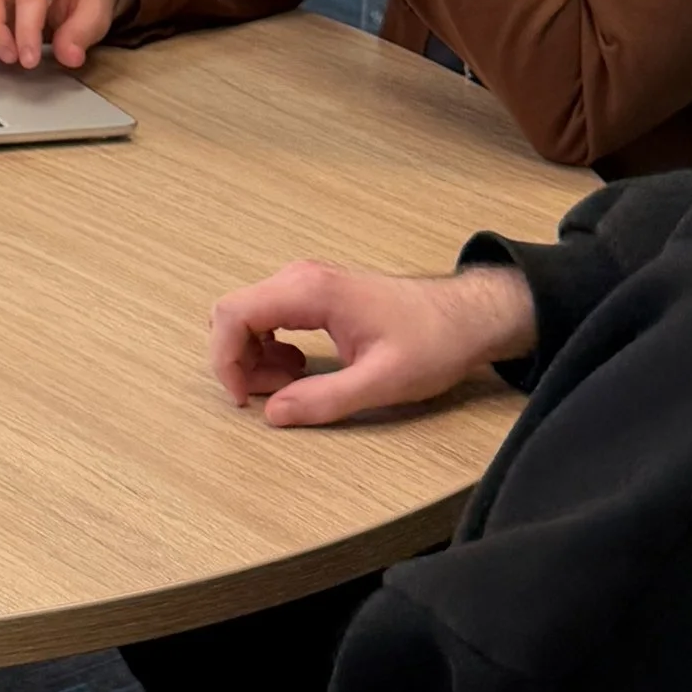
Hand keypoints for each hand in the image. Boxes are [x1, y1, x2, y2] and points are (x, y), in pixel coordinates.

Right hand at [209, 259, 535, 426]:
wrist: (465, 316)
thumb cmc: (433, 342)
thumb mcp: (381, 381)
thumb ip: (325, 399)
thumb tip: (274, 414)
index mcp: (311, 291)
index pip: (233, 314)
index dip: (225, 360)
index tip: (244, 399)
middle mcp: (301, 278)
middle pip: (234, 313)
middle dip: (239, 361)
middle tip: (272, 396)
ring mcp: (306, 282)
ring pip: (248, 316)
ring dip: (254, 357)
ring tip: (290, 386)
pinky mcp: (314, 293)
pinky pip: (268, 316)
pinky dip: (269, 347)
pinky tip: (299, 369)